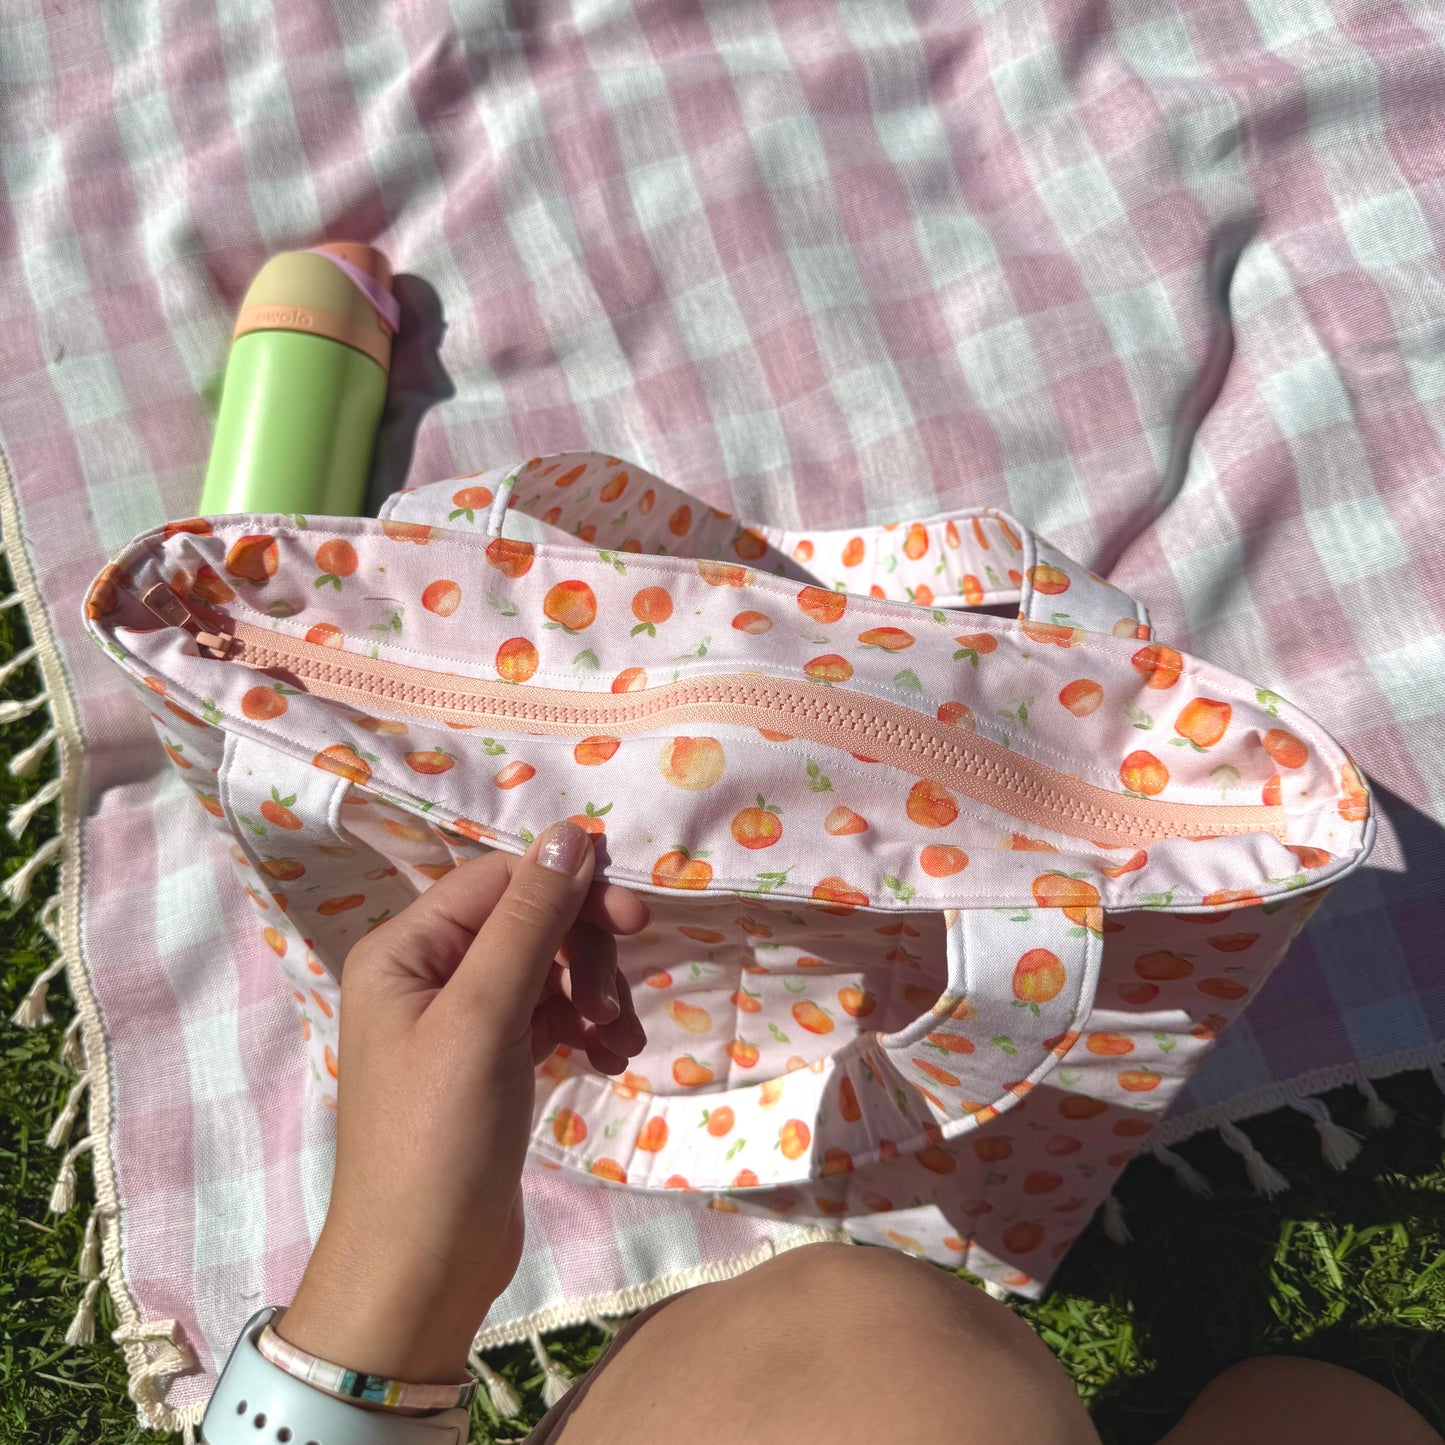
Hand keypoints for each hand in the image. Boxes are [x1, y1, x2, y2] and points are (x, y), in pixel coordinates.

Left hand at [276, 819, 649, 1384]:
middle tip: (623, 998)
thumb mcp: (484, 1018)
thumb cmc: (440, 1137)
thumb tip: (572, 830)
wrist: (421, 1269)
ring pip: (546, 971)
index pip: (498, 882)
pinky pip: (550, 1017)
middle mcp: (426, 976)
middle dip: (584, 952)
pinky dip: (584, 1028)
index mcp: (404, 950)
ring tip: (620, 1042)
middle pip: (526, 924)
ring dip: (593, 994)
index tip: (633, 918)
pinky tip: (609, 1059)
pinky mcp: (491, 1065)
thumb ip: (528, 921)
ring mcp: (459, 1023)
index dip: (566, 888)